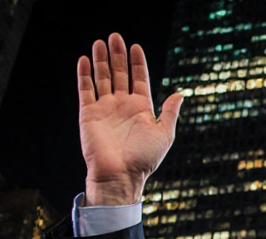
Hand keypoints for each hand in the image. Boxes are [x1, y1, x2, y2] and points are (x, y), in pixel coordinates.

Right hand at [77, 33, 183, 204]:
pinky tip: (85, 60)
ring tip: (100, 42)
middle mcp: (122, 106)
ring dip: (101, 60)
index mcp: (141, 109)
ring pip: (102, 78)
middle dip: (117, 55)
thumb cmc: (144, 158)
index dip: (137, 63)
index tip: (135, 46)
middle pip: (120, 74)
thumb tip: (180, 94)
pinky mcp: (89, 114)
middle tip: (115, 36)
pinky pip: (86, 90)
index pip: (139, 79)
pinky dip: (85, 75)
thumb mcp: (164, 134)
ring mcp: (105, 108)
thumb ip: (169, 112)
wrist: (120, 175)